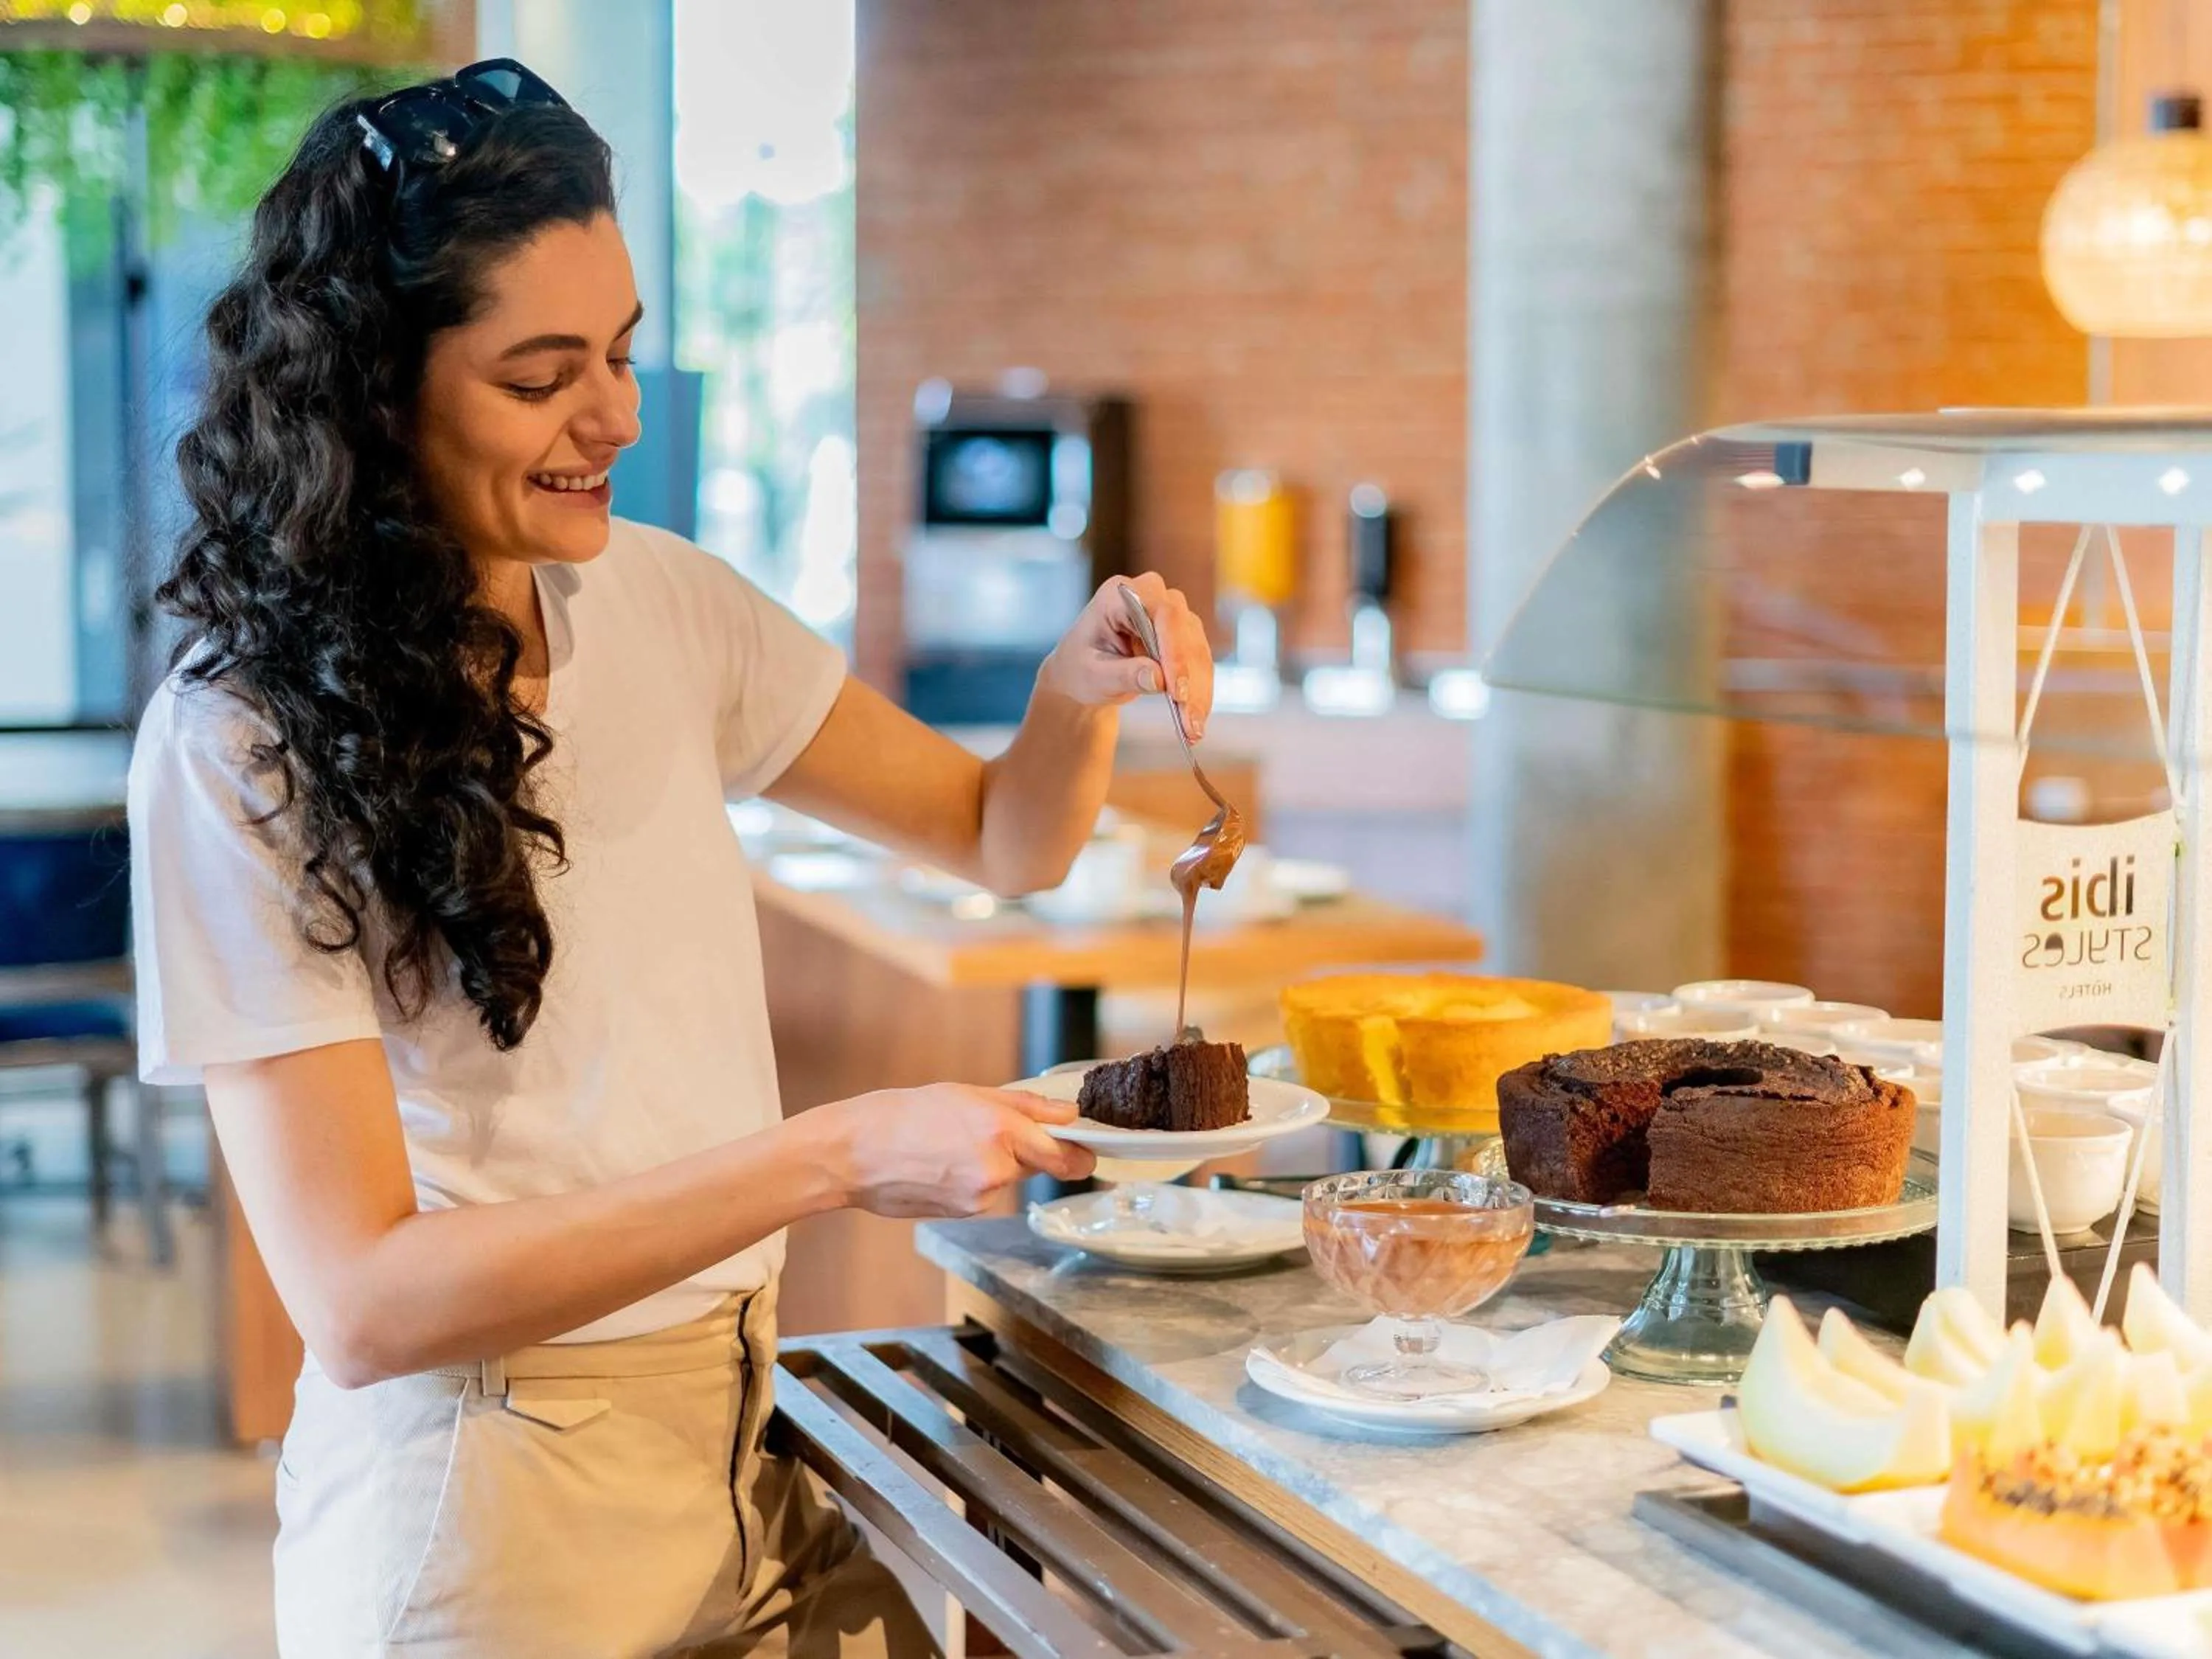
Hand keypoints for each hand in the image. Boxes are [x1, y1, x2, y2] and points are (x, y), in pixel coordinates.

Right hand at [814, 1084, 1096, 1218]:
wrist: (851, 1153)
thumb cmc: (902, 1114)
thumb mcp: (966, 1093)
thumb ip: (1024, 1106)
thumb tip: (1067, 1115)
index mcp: (999, 1127)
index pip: (1065, 1152)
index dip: (1083, 1153)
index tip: (1089, 1151)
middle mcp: (996, 1165)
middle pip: (1040, 1164)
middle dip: (1031, 1152)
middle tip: (994, 1136)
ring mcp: (980, 1194)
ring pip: (1009, 1177)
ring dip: (995, 1164)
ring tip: (951, 1146)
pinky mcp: (964, 1212)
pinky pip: (985, 1193)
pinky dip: (973, 1180)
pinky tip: (940, 1166)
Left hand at [1039, 572, 1215, 739]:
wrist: (1084, 672)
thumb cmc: (1080, 667)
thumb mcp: (1092, 676)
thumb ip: (1122, 674)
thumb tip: (1157, 678)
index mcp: (1120, 594)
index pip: (1162, 613)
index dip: (1175, 650)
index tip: (1176, 690)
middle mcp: (1150, 594)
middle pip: (1185, 631)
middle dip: (1189, 679)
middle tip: (1189, 720)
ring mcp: (1170, 611)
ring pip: (1197, 649)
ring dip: (1198, 690)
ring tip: (1193, 729)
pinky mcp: (1183, 632)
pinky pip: (1199, 661)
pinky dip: (1199, 691)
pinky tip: (1195, 719)